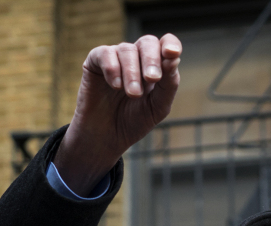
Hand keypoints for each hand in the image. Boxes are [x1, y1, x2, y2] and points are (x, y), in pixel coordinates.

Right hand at [54, 34, 182, 194]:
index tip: (172, 54)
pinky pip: (104, 53)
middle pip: (147, 42)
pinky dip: (112, 68)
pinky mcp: (95, 62)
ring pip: (127, 49)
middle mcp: (137, 58)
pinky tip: (116, 87)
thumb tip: (175, 59)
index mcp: (156, 67)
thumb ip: (169, 84)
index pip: (166, 44)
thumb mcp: (158, 106)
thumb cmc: (135, 121)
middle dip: (152, 60)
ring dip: (132, 72)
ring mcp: (115, 58)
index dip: (171, 44)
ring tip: (133, 94)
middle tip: (152, 79)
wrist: (107, 137)